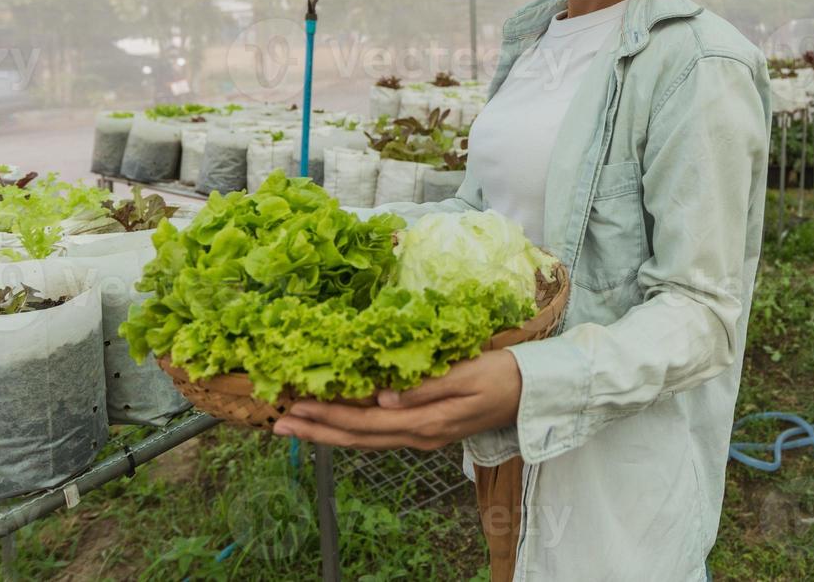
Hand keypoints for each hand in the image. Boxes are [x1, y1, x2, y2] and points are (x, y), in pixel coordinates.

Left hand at [271, 350, 521, 450]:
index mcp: (427, 421)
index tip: (296, 407)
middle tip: (278, 423)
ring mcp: (424, 435)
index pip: (366, 422)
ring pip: (367, 439)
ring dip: (329, 433)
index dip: (328, 416)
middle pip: (358, 437)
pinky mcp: (428, 428)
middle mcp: (420, 435)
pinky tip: (337, 422)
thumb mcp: (467, 374)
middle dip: (316, 430)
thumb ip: (425, 387)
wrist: (535, 391)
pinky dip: (353, 429)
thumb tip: (381, 397)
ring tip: (297, 425)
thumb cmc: (505, 374)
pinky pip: (381, 433)